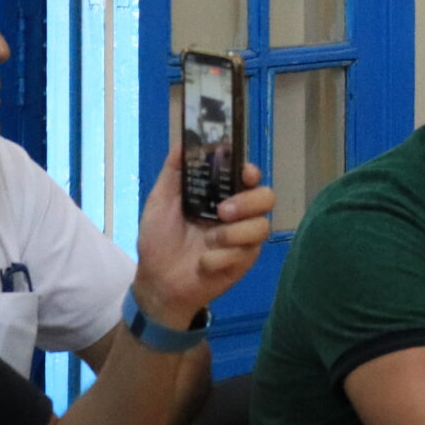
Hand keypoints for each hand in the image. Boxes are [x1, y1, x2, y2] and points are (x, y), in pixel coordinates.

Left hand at [131, 148, 276, 329]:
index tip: (243, 173)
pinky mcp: (245, 261)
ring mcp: (244, 238)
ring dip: (233, 233)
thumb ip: (174, 173)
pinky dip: (220, 258)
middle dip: (248, 201)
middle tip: (223, 211)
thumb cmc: (159, 241)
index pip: (248, 177)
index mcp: (221, 196)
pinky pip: (246, 253)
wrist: (157, 282)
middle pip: (267, 197)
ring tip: (209, 242)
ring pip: (262, 226)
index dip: (250, 172)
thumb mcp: (160, 203)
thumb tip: (183, 141)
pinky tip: (203, 263)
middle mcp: (239, 214)